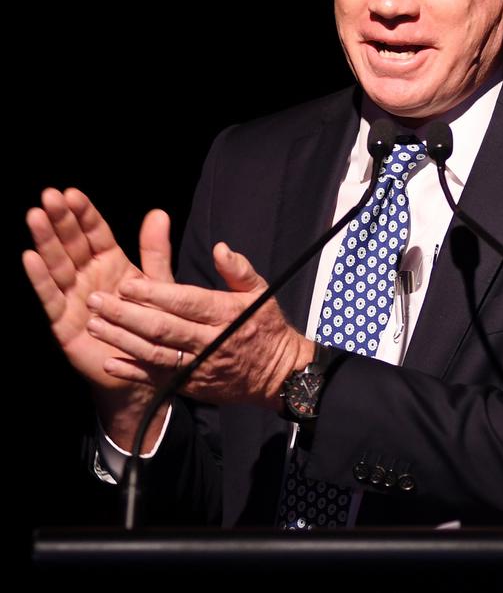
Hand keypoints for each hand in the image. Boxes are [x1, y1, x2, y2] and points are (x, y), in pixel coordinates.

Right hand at [23, 187, 172, 392]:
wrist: (145, 368)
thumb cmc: (151, 322)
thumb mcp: (158, 284)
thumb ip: (155, 250)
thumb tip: (158, 212)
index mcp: (111, 262)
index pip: (95, 233)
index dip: (84, 214)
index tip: (73, 193)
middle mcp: (88, 275)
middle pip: (72, 243)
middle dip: (61, 220)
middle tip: (49, 196)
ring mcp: (73, 296)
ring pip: (57, 264)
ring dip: (46, 241)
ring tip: (35, 216)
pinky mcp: (63, 321)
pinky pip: (50, 297)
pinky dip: (40, 278)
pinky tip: (30, 257)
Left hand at [82, 241, 314, 408]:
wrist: (277, 376)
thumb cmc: (265, 327)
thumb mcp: (261, 292)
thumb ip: (239, 270)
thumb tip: (220, 248)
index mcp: (225, 314)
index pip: (186, 302)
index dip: (155, 294)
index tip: (127, 284)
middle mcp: (209, 342)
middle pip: (163, 328)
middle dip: (126, 315)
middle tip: (95, 301)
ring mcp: (198, 367)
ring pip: (155, 354)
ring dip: (121, 341)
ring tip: (94, 325)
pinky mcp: (191, 385)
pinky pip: (158, 379)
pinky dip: (133, 372)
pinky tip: (110, 362)